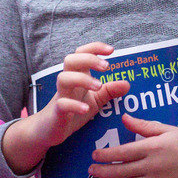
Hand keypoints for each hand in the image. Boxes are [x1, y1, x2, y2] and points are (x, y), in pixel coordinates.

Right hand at [2, 43, 128, 174]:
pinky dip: (74, 105)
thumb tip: (127, 83)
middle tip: (106, 66)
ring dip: (82, 79)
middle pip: (70, 60)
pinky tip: (86, 109)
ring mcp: (61, 96)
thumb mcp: (95, 100)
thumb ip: (109, 91)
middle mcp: (67, 82)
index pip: (81, 53)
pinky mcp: (57, 112)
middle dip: (88, 59)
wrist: (50, 129)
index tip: (111, 50)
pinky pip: (62, 104)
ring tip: (98, 86)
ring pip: (64, 78)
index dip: (94, 48)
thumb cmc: (73, 110)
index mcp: (77, 75)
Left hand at [88, 114, 177, 177]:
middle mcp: (151, 166)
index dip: (105, 155)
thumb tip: (123, 117)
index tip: (94, 154)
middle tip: (91, 171)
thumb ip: (143, 125)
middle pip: (119, 171)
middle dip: (101, 172)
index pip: (121, 153)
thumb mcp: (165, 129)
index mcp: (151, 147)